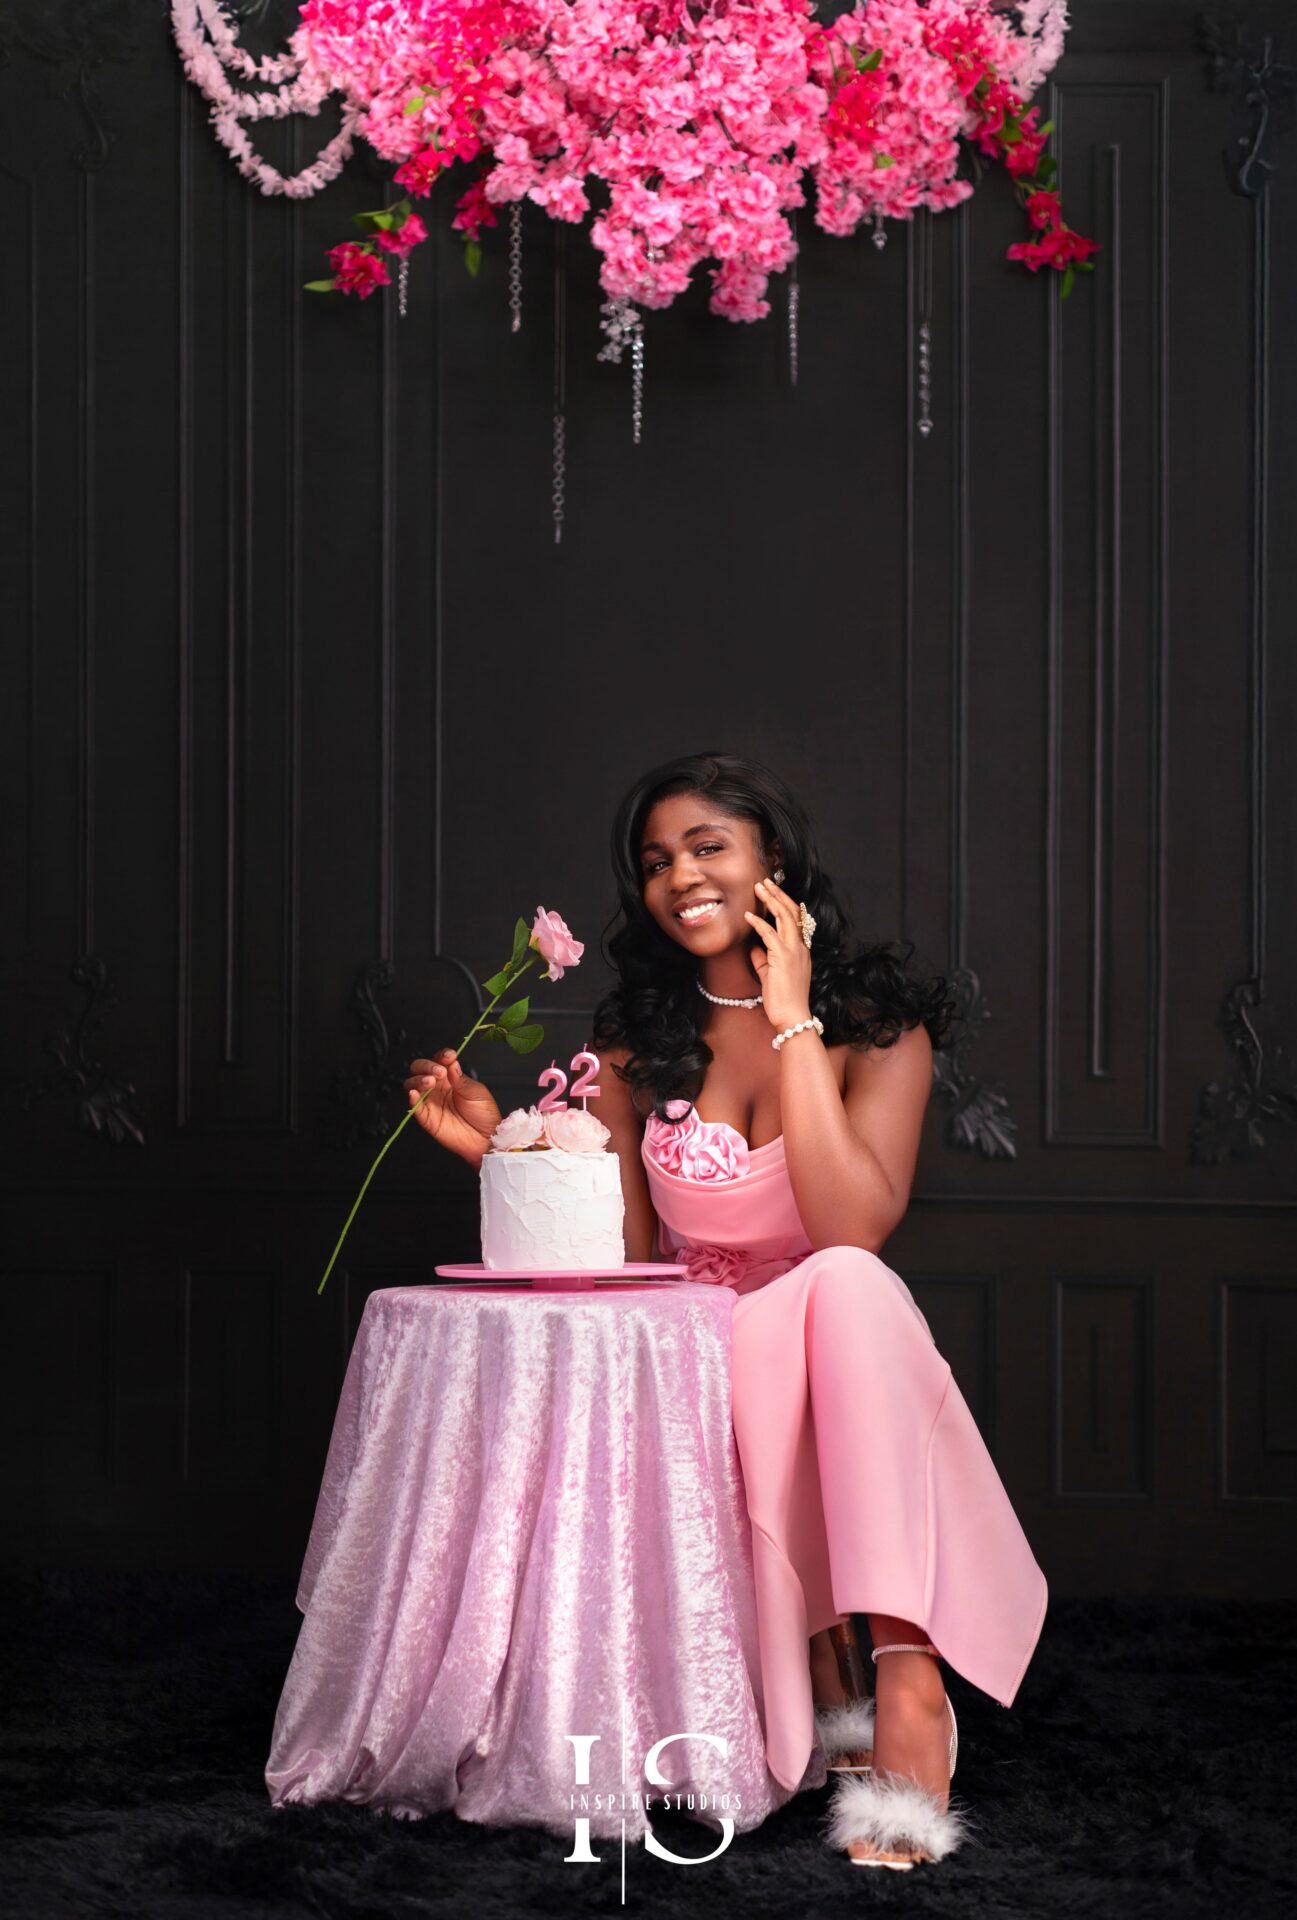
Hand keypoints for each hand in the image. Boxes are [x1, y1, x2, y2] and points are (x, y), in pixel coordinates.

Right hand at [403, 1049, 501, 1164]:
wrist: (485, 1138)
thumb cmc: (484, 1115)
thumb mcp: (477, 1092)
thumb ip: (461, 1079)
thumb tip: (451, 1064)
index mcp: (450, 1079)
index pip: (439, 1061)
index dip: (441, 1056)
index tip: (449, 1056)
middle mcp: (438, 1088)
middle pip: (420, 1070)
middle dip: (426, 1066)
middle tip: (439, 1071)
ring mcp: (431, 1102)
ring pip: (412, 1085)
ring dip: (418, 1080)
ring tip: (430, 1082)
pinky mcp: (427, 1117)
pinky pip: (414, 1106)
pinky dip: (411, 1099)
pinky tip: (415, 1094)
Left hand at [743, 878, 813, 1034]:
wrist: (791, 1016)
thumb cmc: (783, 999)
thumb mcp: (771, 974)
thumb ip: (764, 958)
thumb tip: (754, 947)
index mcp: (800, 950)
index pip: (795, 919)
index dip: (785, 903)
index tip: (773, 892)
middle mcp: (800, 947)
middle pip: (792, 912)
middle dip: (778, 894)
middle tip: (765, 881)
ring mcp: (793, 951)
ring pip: (784, 917)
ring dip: (771, 900)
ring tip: (759, 887)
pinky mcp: (782, 958)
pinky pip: (770, 934)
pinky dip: (758, 923)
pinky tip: (748, 915)